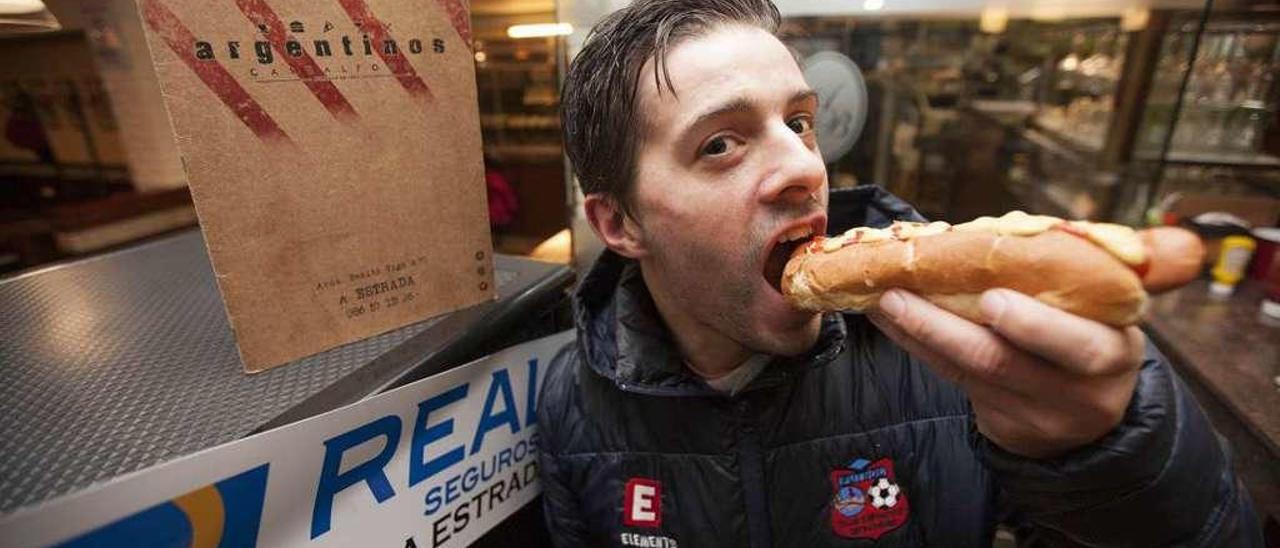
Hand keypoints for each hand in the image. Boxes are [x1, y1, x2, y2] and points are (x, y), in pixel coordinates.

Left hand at [867, 288, 1145, 458]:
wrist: (1091, 412)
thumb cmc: (1091, 333)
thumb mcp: (1105, 311)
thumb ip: (1069, 277)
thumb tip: (1005, 232)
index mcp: (1115, 352)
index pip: (1080, 346)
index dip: (1034, 325)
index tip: (991, 299)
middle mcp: (1079, 393)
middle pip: (1003, 363)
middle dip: (944, 327)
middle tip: (897, 295)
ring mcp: (1037, 417)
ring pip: (966, 372)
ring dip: (915, 331)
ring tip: (879, 297)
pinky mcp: (1003, 427)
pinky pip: (952, 380)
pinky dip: (918, 345)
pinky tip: (887, 318)